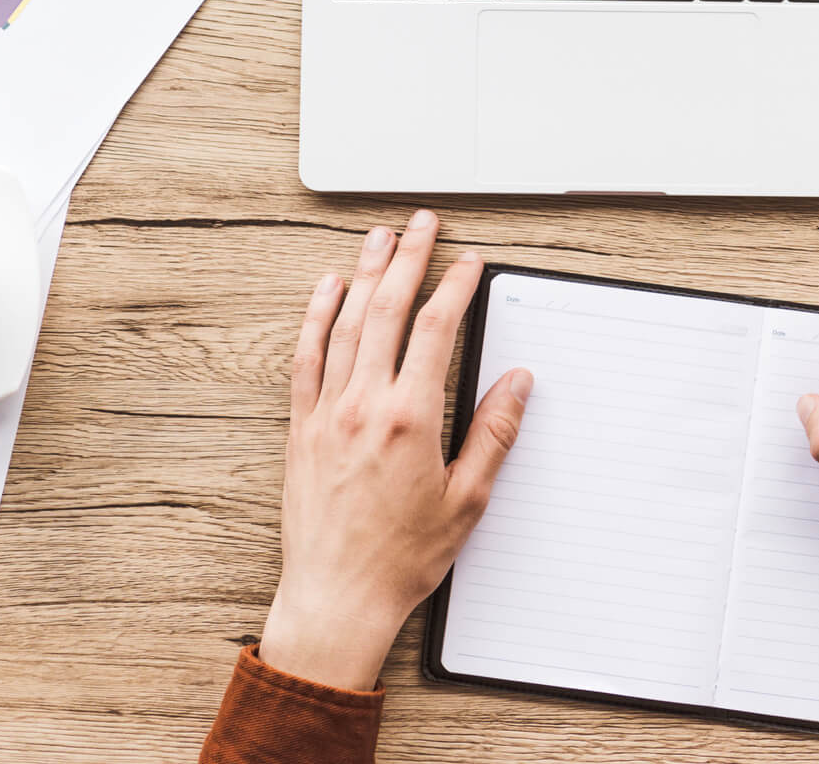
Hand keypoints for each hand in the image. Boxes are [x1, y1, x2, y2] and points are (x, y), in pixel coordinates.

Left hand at [258, 210, 532, 689]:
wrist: (338, 595)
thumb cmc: (401, 557)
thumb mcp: (468, 499)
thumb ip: (494, 433)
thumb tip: (517, 383)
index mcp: (410, 418)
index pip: (436, 329)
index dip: (454, 286)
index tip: (468, 262)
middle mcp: (364, 405)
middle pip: (388, 310)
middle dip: (409, 259)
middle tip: (423, 224)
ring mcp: (326, 412)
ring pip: (346, 323)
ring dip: (364, 274)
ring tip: (380, 238)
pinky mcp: (301, 428)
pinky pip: (305, 358)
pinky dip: (315, 318)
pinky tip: (326, 290)